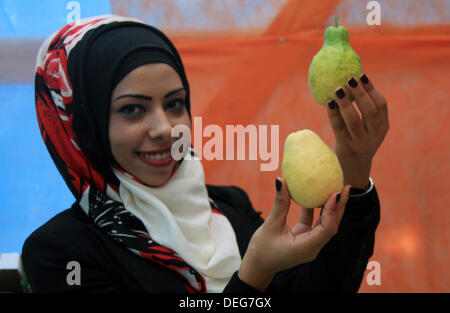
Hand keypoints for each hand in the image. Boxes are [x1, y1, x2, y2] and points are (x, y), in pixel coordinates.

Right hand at [238, 178, 351, 290]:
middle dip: (339, 206)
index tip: (335, 193)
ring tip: (335, 189)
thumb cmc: (261, 250)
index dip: (332, 210)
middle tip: (345, 187)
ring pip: (325, 224)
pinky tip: (314, 196)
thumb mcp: (270, 225)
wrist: (257, 267)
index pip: (327, 228)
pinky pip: (314, 223)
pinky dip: (315, 210)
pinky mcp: (304, 239)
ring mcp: (310, 243)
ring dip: (330, 208)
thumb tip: (281, 180)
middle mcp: (312, 246)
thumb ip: (279, 203)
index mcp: (307, 247)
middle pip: (332, 225)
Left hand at [326, 74, 388, 189]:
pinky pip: (339, 128)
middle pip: (370, 111)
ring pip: (354, 120)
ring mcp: (360, 143)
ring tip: (337, 89)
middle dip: (360, 93)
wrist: (352, 170)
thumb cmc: (357, 141)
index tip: (361, 75)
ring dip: (345, 103)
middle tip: (349, 79)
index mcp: (383, 127)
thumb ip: (363, 111)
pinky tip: (328, 103)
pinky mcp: (346, 148)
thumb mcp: (367, 128)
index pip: (381, 105)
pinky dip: (333, 114)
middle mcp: (374, 135)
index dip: (372, 89)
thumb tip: (350, 82)